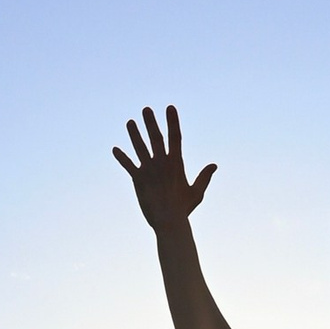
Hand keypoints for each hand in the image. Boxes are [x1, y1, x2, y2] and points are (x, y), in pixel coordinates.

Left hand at [114, 103, 214, 234]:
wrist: (168, 221)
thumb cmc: (184, 208)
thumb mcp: (197, 192)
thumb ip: (204, 177)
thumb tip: (214, 165)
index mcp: (176, 163)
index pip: (175, 136)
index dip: (173, 121)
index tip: (170, 107)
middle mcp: (162, 163)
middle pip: (155, 137)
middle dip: (151, 122)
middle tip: (146, 109)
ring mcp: (148, 170)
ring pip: (139, 147)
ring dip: (134, 134)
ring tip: (130, 122)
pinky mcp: (137, 179)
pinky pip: (128, 165)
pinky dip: (121, 157)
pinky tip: (114, 149)